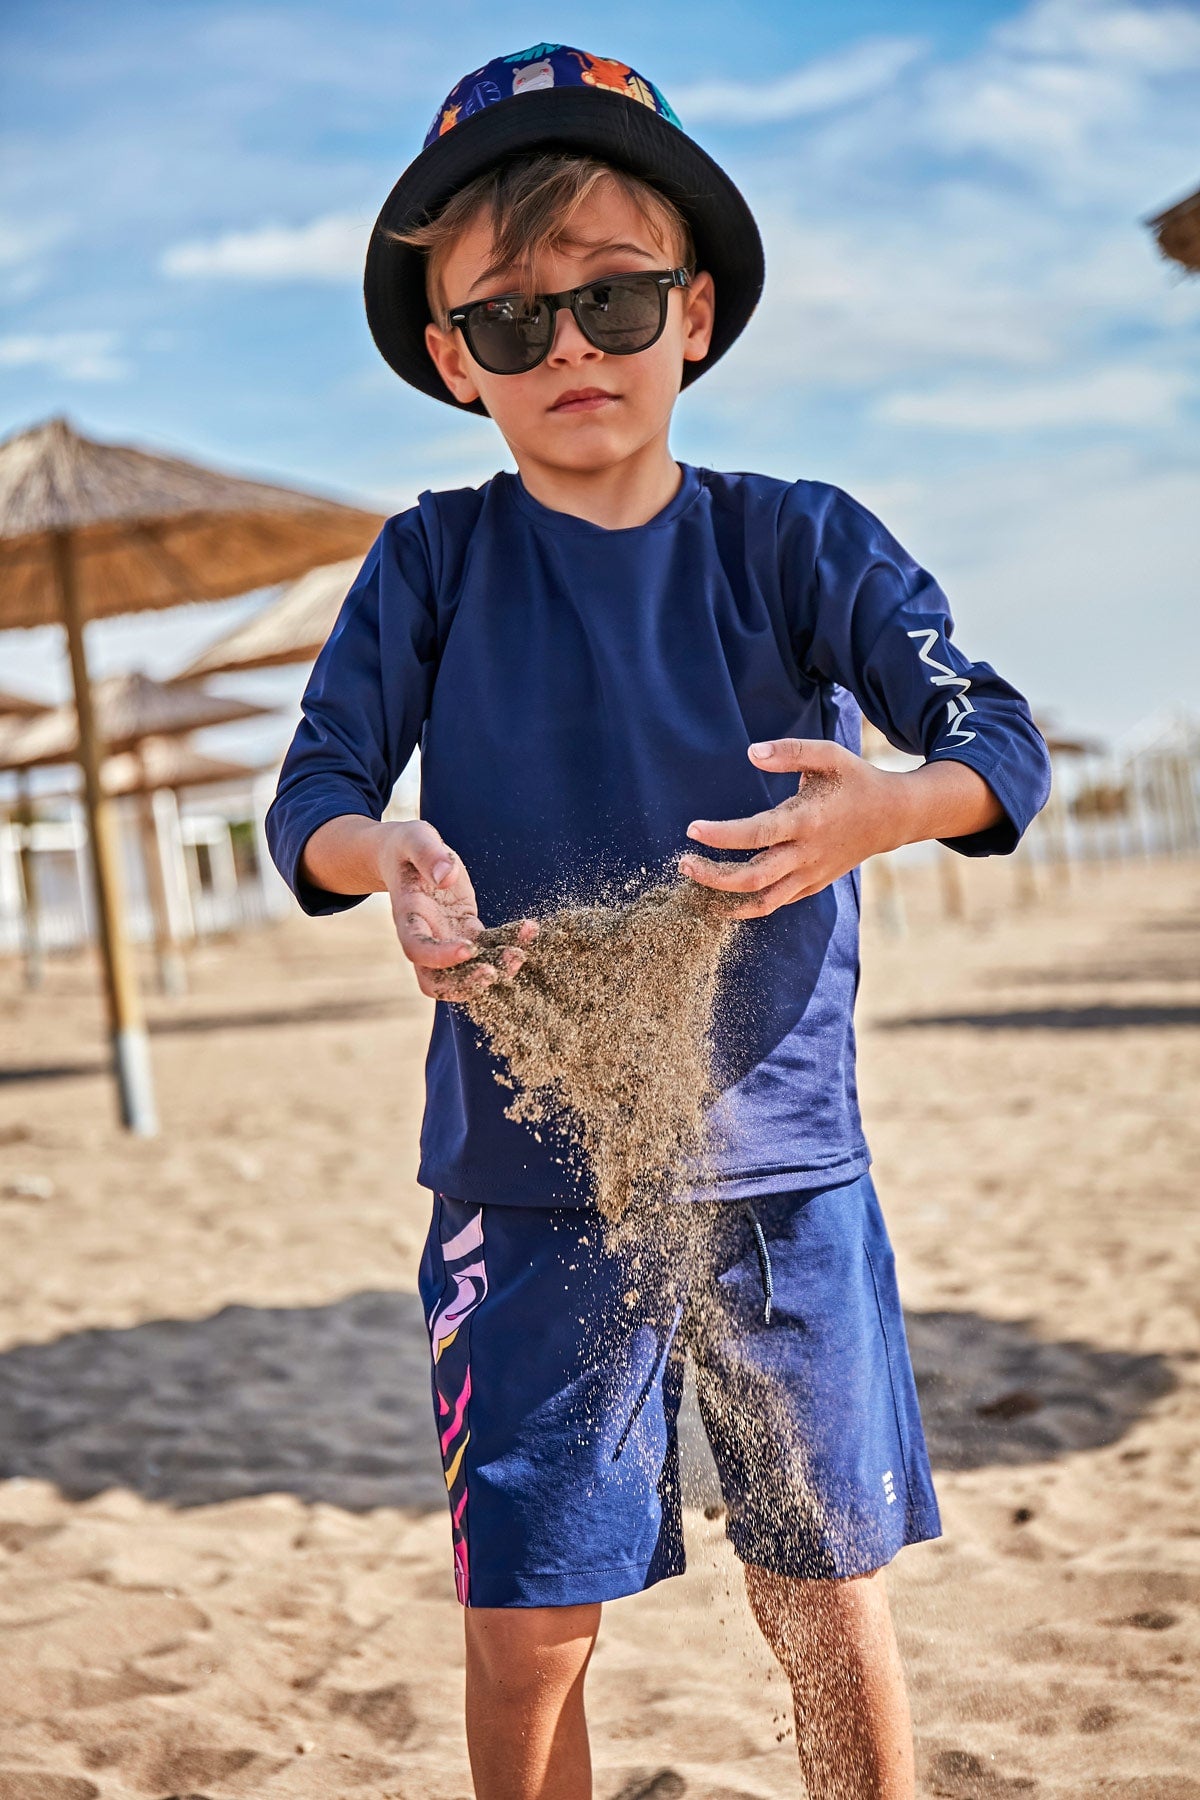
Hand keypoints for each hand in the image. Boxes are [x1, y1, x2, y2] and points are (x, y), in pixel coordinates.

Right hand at [377, 821, 536, 997]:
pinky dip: (508, 945)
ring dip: (492, 970)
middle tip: (496, 971)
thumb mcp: (415, 839)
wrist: (406, 856)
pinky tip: (530, 931)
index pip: (417, 948)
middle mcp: (425, 935)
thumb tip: (445, 875)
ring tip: (519, 956)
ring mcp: (446, 938)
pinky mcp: (467, 931)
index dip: (439, 956)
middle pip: (437, 979)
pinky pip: (487, 947)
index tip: (468, 949)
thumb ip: (428, 855)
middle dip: (465, 982)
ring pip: (464, 972)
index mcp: (407, 915)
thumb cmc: (408, 846)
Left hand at [678, 738, 902, 918]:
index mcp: (807, 820)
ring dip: (726, 898)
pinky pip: (776, 902)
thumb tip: (751, 752)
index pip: (757, 834)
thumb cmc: (856, 781)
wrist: (893, 817)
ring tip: (697, 887)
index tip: (692, 830)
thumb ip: (791, 751)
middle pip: (753, 878)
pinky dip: (748, 904)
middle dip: (714, 876)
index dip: (722, 835)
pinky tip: (723, 896)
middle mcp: (807, 853)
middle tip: (684, 864)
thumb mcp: (829, 755)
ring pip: (763, 900)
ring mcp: (811, 874)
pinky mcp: (813, 885)